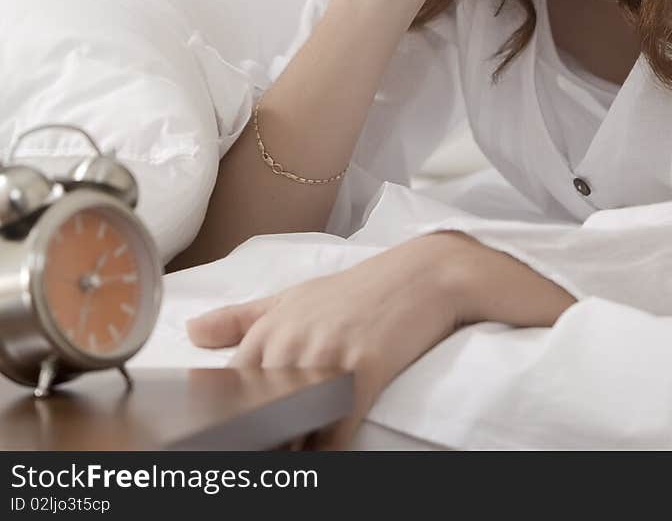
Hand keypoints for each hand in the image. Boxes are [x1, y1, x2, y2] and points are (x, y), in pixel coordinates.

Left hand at [184, 238, 462, 450]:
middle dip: (252, 443)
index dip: (224, 425)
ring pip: (290, 424)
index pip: (228, 391)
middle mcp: (292, 343)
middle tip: (249, 454)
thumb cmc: (356, 290)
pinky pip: (334, 428)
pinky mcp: (363, 371)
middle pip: (255, 413)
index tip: (222, 445)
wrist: (421, 274)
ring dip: (287, 449)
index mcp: (270, 329)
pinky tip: (322, 456)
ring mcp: (328, 356)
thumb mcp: (293, 296)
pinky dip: (324, 451)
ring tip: (286, 456)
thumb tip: (191, 333)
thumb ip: (241, 319)